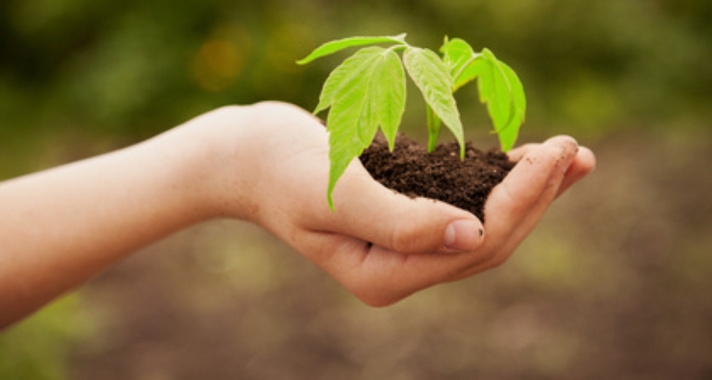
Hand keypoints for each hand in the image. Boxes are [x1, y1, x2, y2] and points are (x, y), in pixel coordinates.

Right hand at [202, 102, 595, 305]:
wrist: (247, 157)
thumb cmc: (281, 169)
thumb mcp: (335, 193)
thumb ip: (400, 222)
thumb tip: (473, 236)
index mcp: (383, 275)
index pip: (472, 246)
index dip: (520, 202)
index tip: (553, 155)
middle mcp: (400, 268)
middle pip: (488, 241)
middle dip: (535, 198)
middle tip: (575, 152)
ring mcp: (404, 246)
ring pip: (484, 225)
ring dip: (530, 193)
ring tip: (573, 159)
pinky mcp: (406, 216)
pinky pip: (465, 205)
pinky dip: (499, 183)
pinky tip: (527, 162)